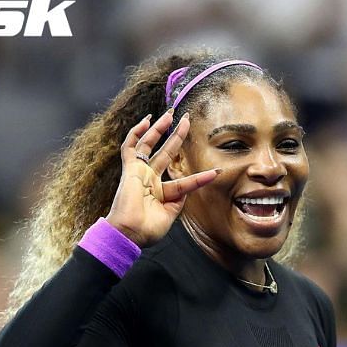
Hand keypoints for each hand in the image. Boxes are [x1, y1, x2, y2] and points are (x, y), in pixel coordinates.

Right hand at [104, 110, 219, 246]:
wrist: (129, 234)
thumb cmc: (147, 230)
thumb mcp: (171, 215)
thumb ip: (181, 199)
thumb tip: (192, 186)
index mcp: (162, 192)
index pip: (184, 180)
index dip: (201, 177)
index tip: (217, 172)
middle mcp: (150, 179)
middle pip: (166, 151)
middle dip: (176, 134)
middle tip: (186, 118)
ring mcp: (139, 172)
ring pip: (149, 143)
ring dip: (160, 128)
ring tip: (171, 113)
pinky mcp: (130, 169)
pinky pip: (130, 147)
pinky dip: (136, 133)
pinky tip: (147, 121)